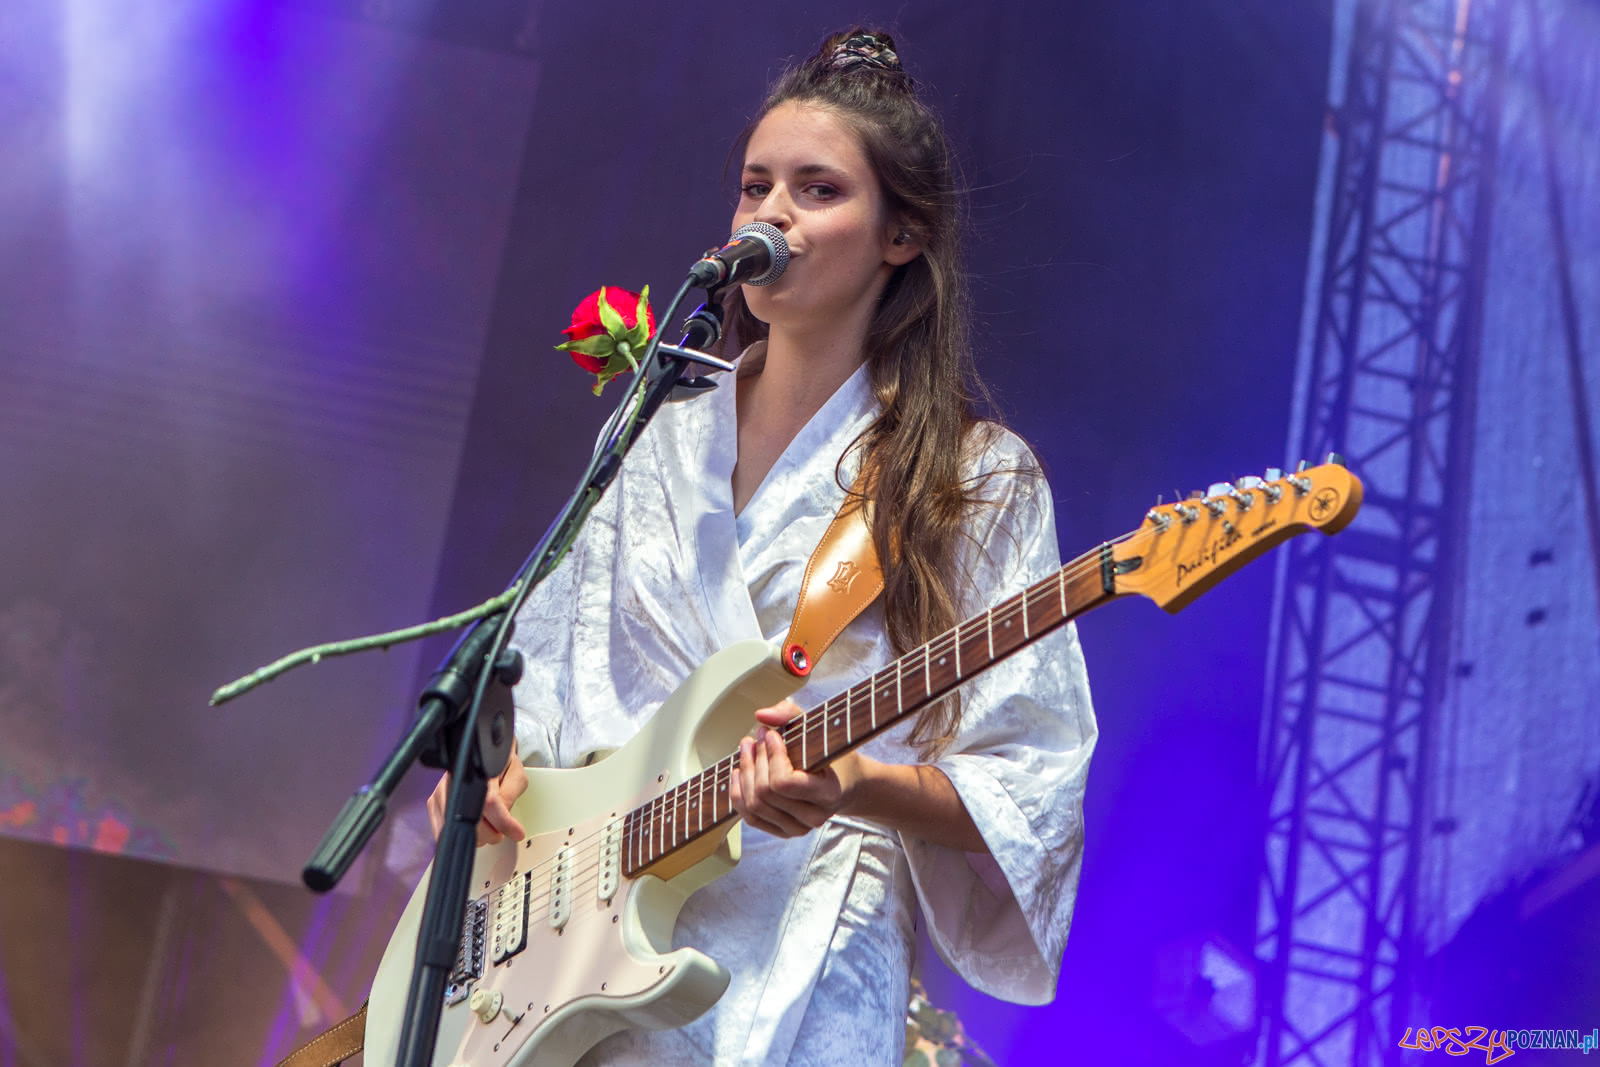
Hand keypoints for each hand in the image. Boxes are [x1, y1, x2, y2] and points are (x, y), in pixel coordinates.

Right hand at [427, 743, 527, 846]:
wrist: (480, 753)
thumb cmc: (499, 764)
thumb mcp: (515, 775)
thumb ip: (511, 795)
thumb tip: (507, 823)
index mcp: (478, 769)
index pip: (489, 802)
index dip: (503, 822)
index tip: (516, 833)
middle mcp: (455, 779)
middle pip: (472, 821)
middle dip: (491, 833)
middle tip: (501, 830)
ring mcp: (441, 792)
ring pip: (457, 829)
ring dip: (477, 836)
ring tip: (487, 824)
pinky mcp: (433, 803)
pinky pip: (444, 830)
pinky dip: (462, 834)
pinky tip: (473, 826)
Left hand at [729, 699, 864, 837]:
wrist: (846, 784)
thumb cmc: (833, 755)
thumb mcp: (820, 730)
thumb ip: (791, 715)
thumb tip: (761, 715)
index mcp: (827, 793)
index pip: (784, 782)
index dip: (771, 756)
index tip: (771, 735)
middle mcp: (813, 816)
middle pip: (765, 793)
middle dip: (754, 761)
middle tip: (754, 739)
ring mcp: (798, 828)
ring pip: (754, 806)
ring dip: (744, 774)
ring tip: (746, 750)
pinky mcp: (783, 831)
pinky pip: (751, 818)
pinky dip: (739, 794)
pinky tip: (739, 772)